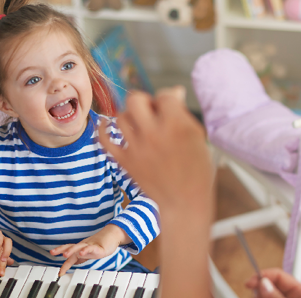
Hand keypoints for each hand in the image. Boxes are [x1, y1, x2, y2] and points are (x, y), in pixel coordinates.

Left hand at [50, 224, 130, 275]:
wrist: (113, 235)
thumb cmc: (101, 244)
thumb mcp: (89, 252)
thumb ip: (81, 257)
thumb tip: (74, 261)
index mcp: (80, 249)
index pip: (70, 256)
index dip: (64, 264)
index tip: (59, 273)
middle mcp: (83, 246)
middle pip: (70, 247)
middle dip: (60, 250)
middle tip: (52, 252)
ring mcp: (90, 246)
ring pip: (79, 247)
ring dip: (71, 251)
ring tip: (64, 255)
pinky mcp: (98, 247)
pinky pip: (91, 248)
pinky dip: (86, 250)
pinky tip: (82, 253)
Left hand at [97, 87, 213, 211]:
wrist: (184, 202)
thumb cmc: (196, 170)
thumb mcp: (197, 137)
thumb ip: (183, 113)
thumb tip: (174, 93)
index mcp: (176, 124)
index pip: (164, 95)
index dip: (168, 99)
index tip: (170, 108)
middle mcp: (154, 133)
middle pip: (136, 99)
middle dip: (144, 101)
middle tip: (151, 112)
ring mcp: (137, 147)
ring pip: (121, 117)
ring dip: (129, 117)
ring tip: (138, 125)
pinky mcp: (125, 161)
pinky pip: (104, 139)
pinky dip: (103, 129)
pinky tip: (107, 125)